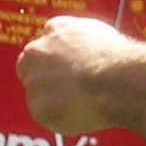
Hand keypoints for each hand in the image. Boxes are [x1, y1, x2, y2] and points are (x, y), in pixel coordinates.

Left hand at [16, 15, 145, 136]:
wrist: (116, 81)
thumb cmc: (115, 59)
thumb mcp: (100, 33)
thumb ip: (80, 39)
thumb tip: (81, 47)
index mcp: (56, 29)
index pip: (46, 42)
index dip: (56, 59)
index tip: (67, 68)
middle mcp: (37, 51)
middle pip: (30, 65)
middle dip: (44, 77)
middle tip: (67, 89)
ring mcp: (35, 79)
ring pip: (37, 93)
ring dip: (52, 99)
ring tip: (81, 103)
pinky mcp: (38, 106)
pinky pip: (45, 114)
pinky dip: (57, 117)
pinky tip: (79, 112)